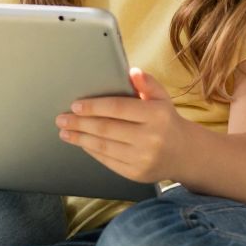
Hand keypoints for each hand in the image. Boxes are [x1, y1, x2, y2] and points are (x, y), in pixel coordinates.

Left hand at [57, 68, 185, 183]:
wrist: (184, 153)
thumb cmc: (165, 121)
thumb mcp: (162, 98)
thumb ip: (147, 83)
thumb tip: (132, 71)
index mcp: (156, 115)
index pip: (118, 108)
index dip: (93, 106)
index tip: (75, 105)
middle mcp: (151, 138)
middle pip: (106, 129)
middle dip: (79, 123)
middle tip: (61, 119)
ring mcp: (143, 158)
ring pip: (103, 146)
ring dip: (80, 139)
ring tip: (65, 132)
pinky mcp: (136, 173)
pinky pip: (108, 160)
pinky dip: (91, 150)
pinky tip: (81, 143)